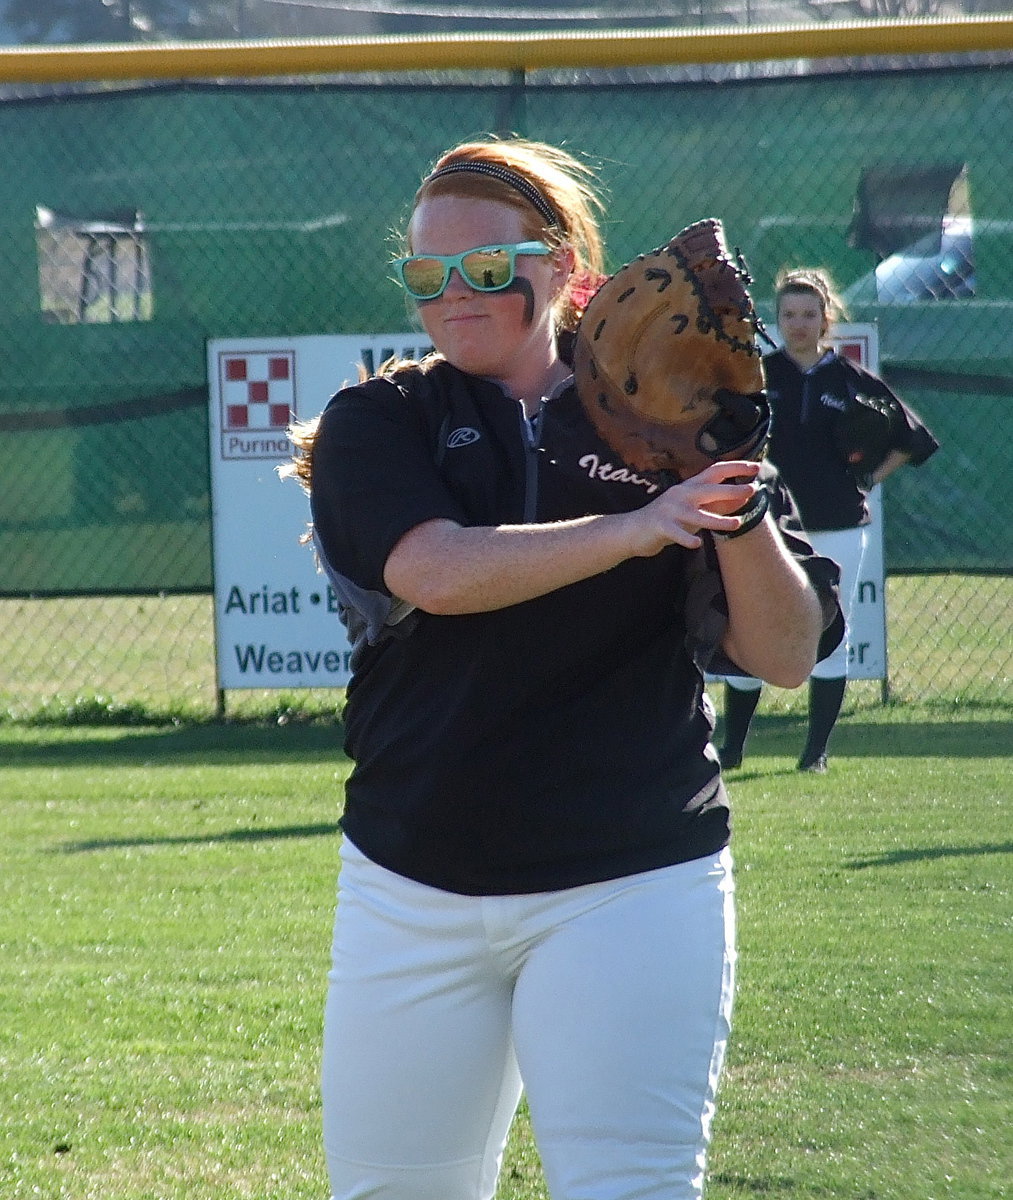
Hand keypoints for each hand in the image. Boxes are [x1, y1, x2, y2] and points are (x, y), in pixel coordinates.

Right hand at [625, 460, 762, 554]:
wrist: (632, 530)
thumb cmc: (667, 519)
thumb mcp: (689, 508)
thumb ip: (710, 503)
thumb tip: (740, 497)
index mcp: (689, 487)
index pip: (715, 470)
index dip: (735, 467)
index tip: (755, 467)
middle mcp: (680, 494)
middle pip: (708, 489)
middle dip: (731, 489)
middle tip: (751, 490)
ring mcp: (669, 510)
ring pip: (697, 515)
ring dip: (717, 520)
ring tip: (736, 524)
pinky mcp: (661, 526)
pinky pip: (676, 533)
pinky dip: (686, 539)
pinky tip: (697, 544)